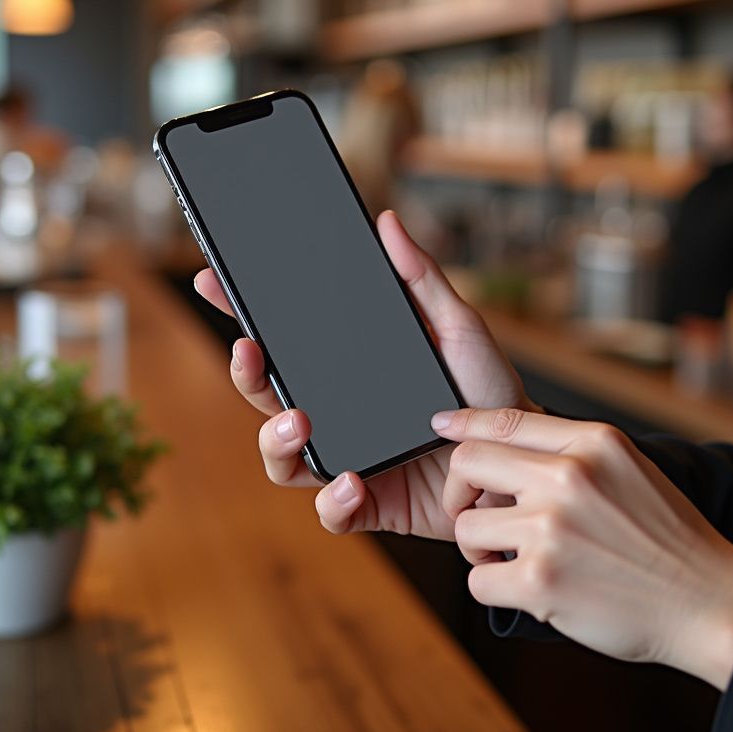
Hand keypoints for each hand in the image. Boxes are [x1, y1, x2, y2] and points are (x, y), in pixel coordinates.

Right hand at [194, 210, 538, 540]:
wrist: (518, 460)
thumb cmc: (488, 390)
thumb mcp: (457, 326)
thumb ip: (421, 279)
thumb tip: (385, 221)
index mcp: (349, 368)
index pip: (285, 341)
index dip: (243, 313)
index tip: (214, 282)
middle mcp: (338, 412)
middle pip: (267, 396)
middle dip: (246, 375)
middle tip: (250, 354)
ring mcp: (347, 457)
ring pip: (281, 456)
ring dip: (275, 440)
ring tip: (298, 423)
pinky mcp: (367, 503)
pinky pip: (330, 509)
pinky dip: (333, 501)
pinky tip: (352, 482)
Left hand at [438, 407, 732, 690]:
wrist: (708, 601)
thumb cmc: (665, 535)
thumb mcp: (626, 466)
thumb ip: (569, 448)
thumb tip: (500, 440)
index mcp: (591, 441)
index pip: (503, 419)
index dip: (462, 421)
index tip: (440, 423)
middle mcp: (568, 476)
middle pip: (467, 464)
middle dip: (462, 491)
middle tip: (481, 514)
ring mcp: (551, 528)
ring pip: (467, 527)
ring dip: (482, 548)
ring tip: (521, 557)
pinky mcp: (540, 581)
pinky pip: (478, 579)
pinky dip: (496, 587)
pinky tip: (532, 588)